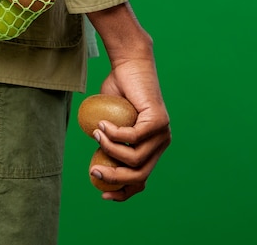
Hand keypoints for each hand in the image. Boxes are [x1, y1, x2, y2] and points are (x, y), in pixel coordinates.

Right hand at [91, 58, 170, 200]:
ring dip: (109, 149)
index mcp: (151, 148)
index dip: (122, 191)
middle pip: (139, 175)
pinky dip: (113, 134)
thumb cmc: (116, 91)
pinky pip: (133, 138)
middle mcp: (161, 144)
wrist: (129, 66)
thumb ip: (107, 143)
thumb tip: (96, 164)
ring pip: (134, 158)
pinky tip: (102, 125)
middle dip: (114, 177)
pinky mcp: (159, 121)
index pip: (141, 180)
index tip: (102, 192)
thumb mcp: (109, 124)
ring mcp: (163, 133)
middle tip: (93, 171)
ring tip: (96, 133)